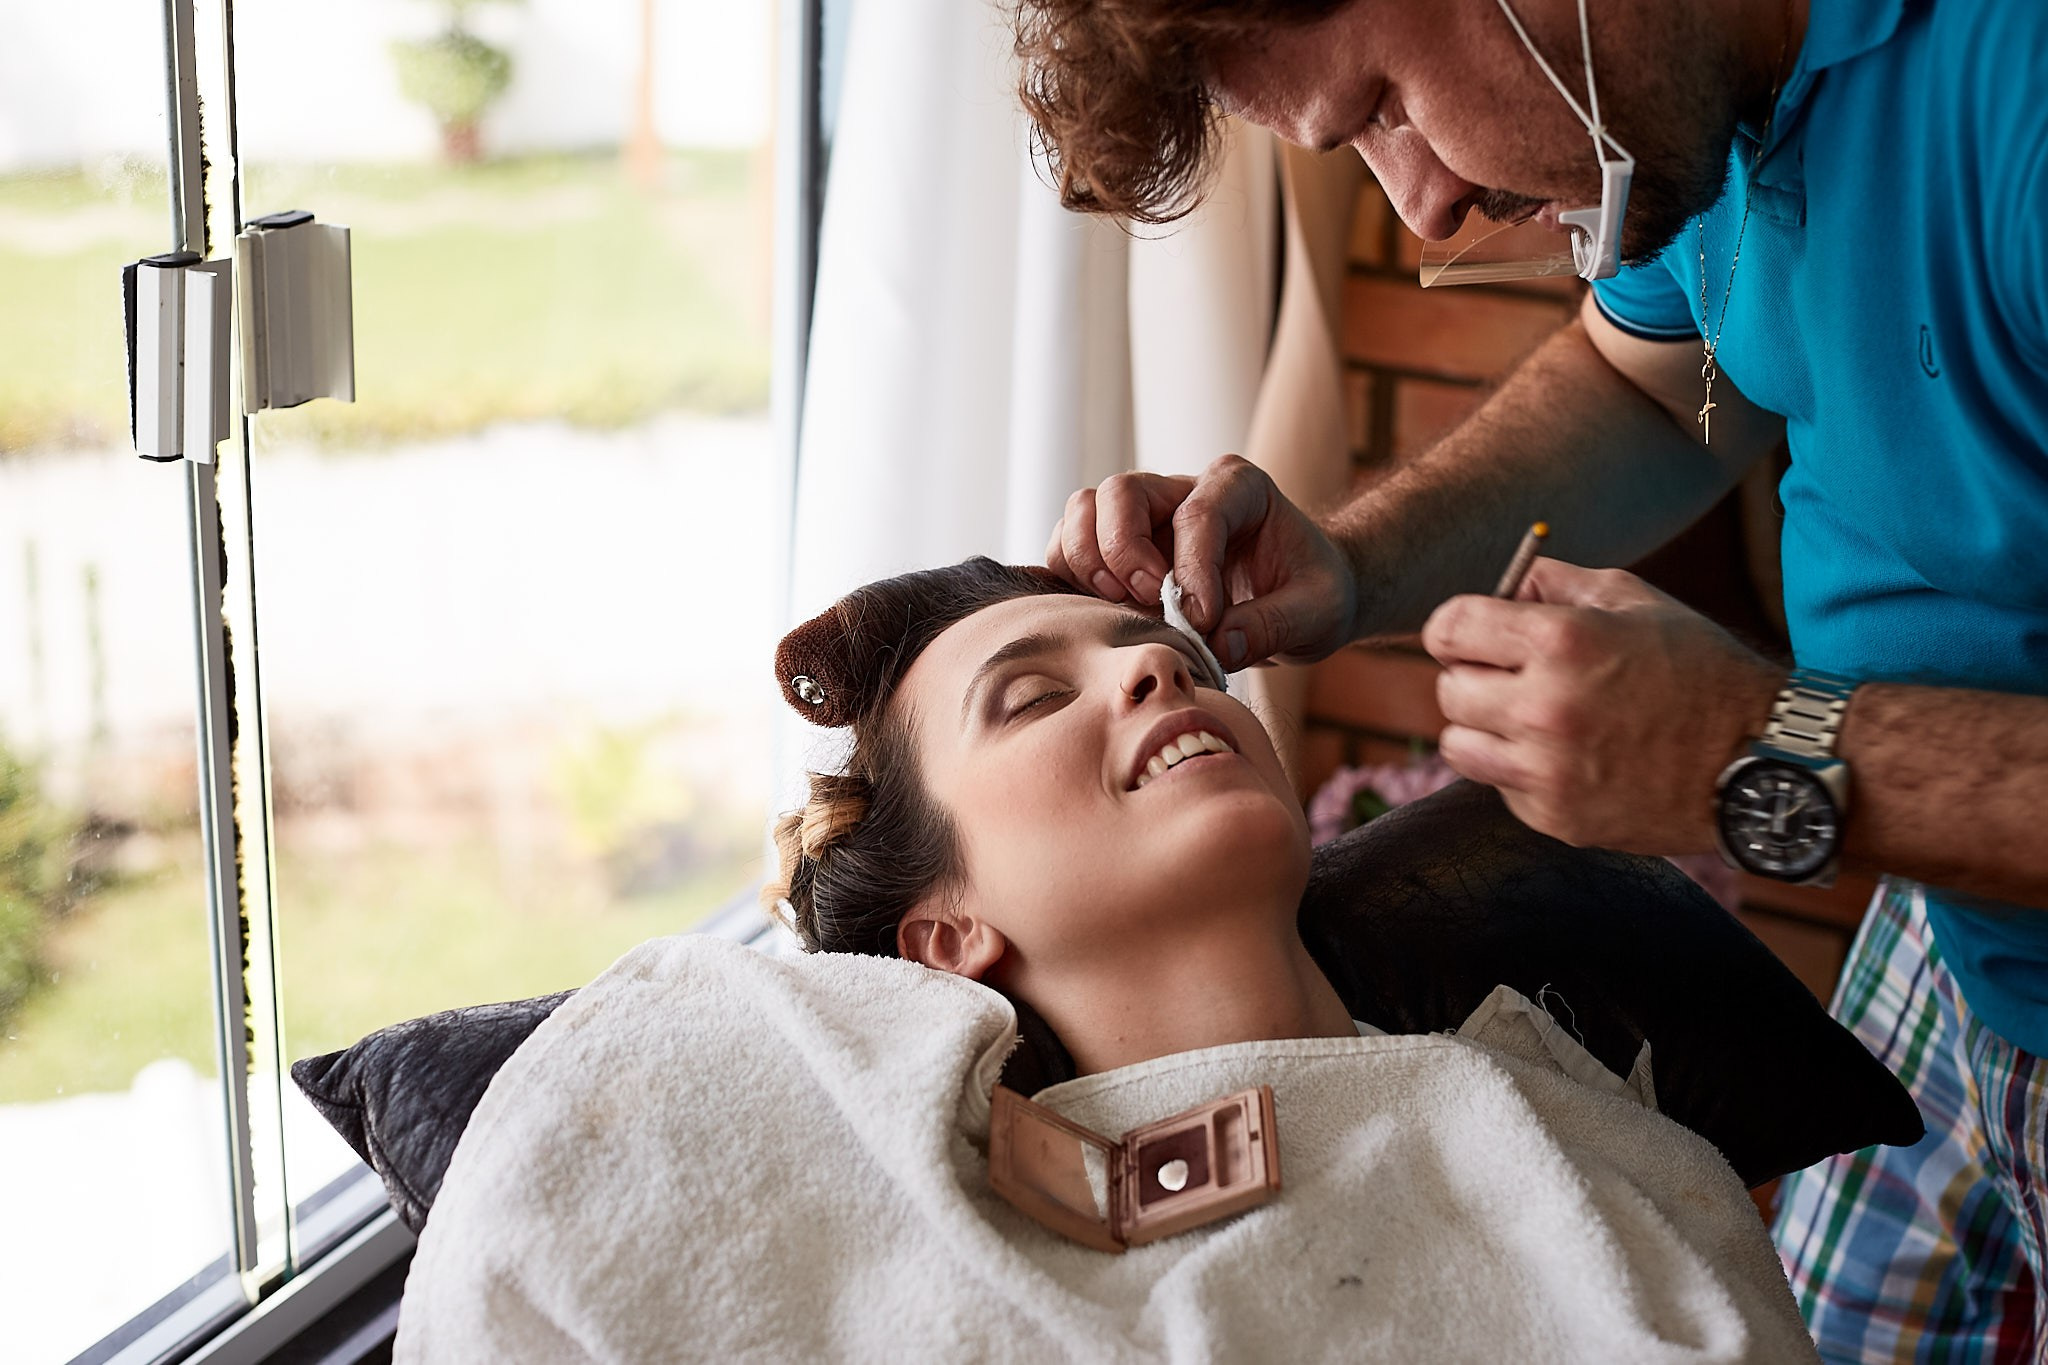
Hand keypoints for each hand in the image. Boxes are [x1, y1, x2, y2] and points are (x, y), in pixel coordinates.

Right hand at [1046, 454, 1357, 666]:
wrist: (1302, 596)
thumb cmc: (1313, 592)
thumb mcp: (1318, 611)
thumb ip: (1273, 625)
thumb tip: (1218, 644)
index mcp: (1238, 487)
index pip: (1197, 513)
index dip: (1192, 569)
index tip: (1203, 620)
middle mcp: (1181, 490)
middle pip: (1120, 493)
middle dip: (1123, 552)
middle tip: (1149, 603)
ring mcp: (1143, 518)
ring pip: (1083, 512)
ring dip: (1089, 563)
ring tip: (1122, 608)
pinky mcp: (1118, 552)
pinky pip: (1070, 548)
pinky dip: (1072, 580)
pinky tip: (1102, 615)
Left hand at [1421, 559, 1783, 854]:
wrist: (1761, 760)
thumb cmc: (1699, 670)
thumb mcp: (1634, 600)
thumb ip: (1552, 583)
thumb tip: (1497, 586)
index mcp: (1561, 641)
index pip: (1447, 628)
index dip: (1455, 630)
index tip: (1473, 638)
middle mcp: (1545, 707)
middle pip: (1447, 689)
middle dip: (1474, 679)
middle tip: (1514, 680)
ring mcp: (1548, 770)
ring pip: (1457, 744)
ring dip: (1483, 730)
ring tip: (1532, 721)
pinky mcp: (1556, 818)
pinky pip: (1498, 786)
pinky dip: (1520, 772)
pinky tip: (1570, 758)